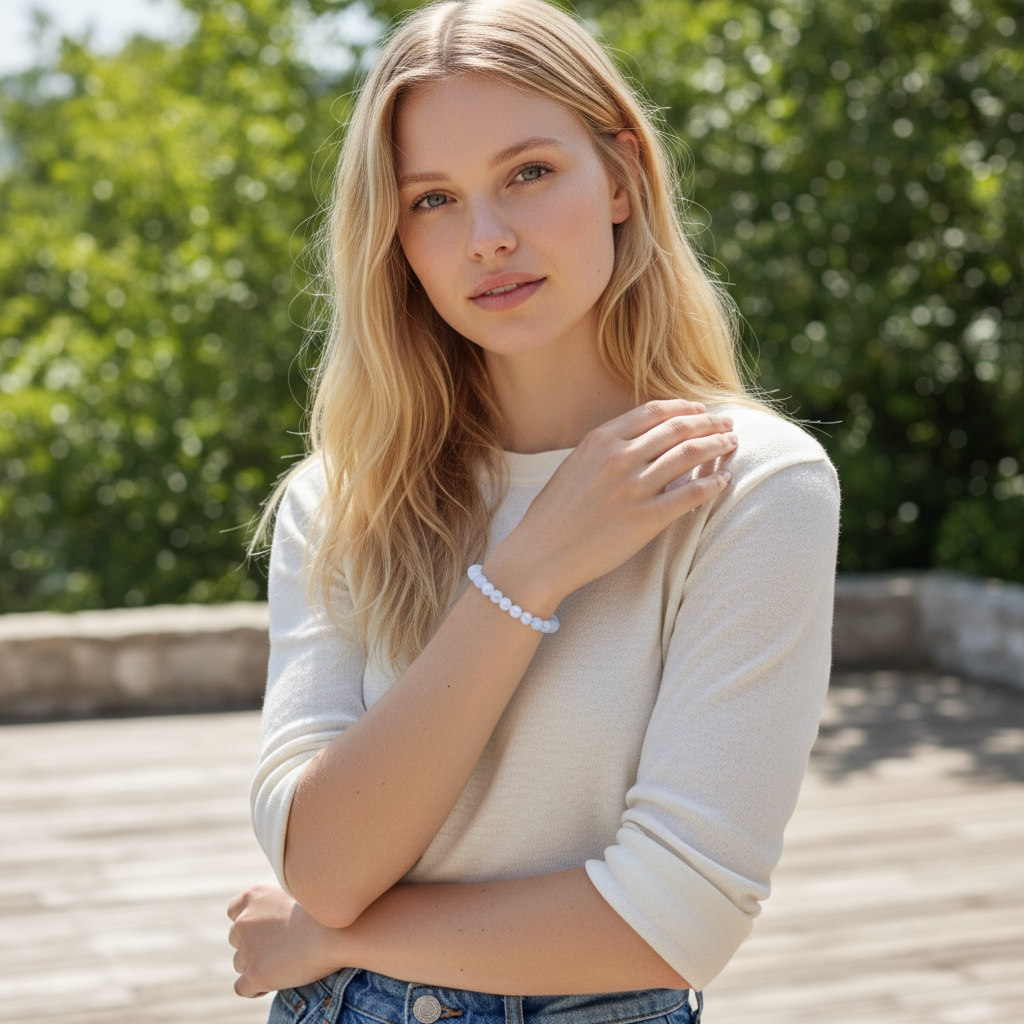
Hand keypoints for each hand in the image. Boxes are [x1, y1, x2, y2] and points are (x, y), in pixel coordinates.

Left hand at [227, 883, 345, 997]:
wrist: (338, 931)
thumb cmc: (326, 911)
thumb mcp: (298, 893)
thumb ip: (277, 905)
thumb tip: (275, 924)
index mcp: (254, 896)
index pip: (234, 911)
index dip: (249, 922)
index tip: (266, 929)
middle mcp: (243, 921)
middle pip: (236, 939)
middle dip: (253, 945)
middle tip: (281, 948)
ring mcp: (247, 949)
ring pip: (240, 964)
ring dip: (257, 965)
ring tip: (285, 965)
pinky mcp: (255, 974)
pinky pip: (243, 988)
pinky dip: (256, 988)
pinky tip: (275, 983)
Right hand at [496, 400, 736, 605]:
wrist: (541, 554)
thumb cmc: (553, 514)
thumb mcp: (574, 465)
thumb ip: (605, 448)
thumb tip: (640, 439)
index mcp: (601, 440)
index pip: (654, 412)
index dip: (684, 407)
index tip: (701, 409)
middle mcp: (619, 458)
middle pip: (677, 429)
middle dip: (709, 422)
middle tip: (727, 423)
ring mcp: (634, 488)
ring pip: (689, 456)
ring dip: (717, 446)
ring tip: (732, 444)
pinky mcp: (646, 520)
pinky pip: (690, 495)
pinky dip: (712, 485)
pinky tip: (724, 480)